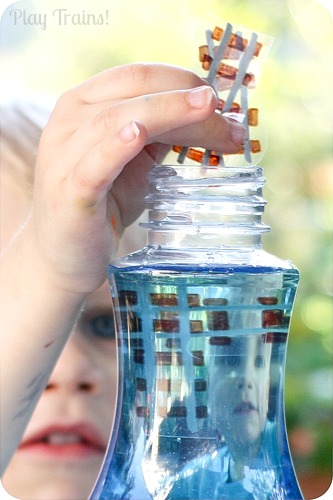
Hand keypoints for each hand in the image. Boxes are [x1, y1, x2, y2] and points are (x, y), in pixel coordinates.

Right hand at [25, 63, 245, 294]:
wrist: (66, 254)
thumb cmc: (106, 203)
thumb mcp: (139, 161)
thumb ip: (164, 135)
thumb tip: (215, 117)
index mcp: (85, 104)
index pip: (138, 77)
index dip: (182, 81)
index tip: (221, 102)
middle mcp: (69, 120)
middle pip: (134, 92)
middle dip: (187, 99)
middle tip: (231, 119)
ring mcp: (64, 154)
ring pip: (118, 119)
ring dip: (170, 114)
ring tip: (209, 115)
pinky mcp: (68, 190)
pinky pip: (94, 162)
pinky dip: (116, 146)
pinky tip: (138, 134)